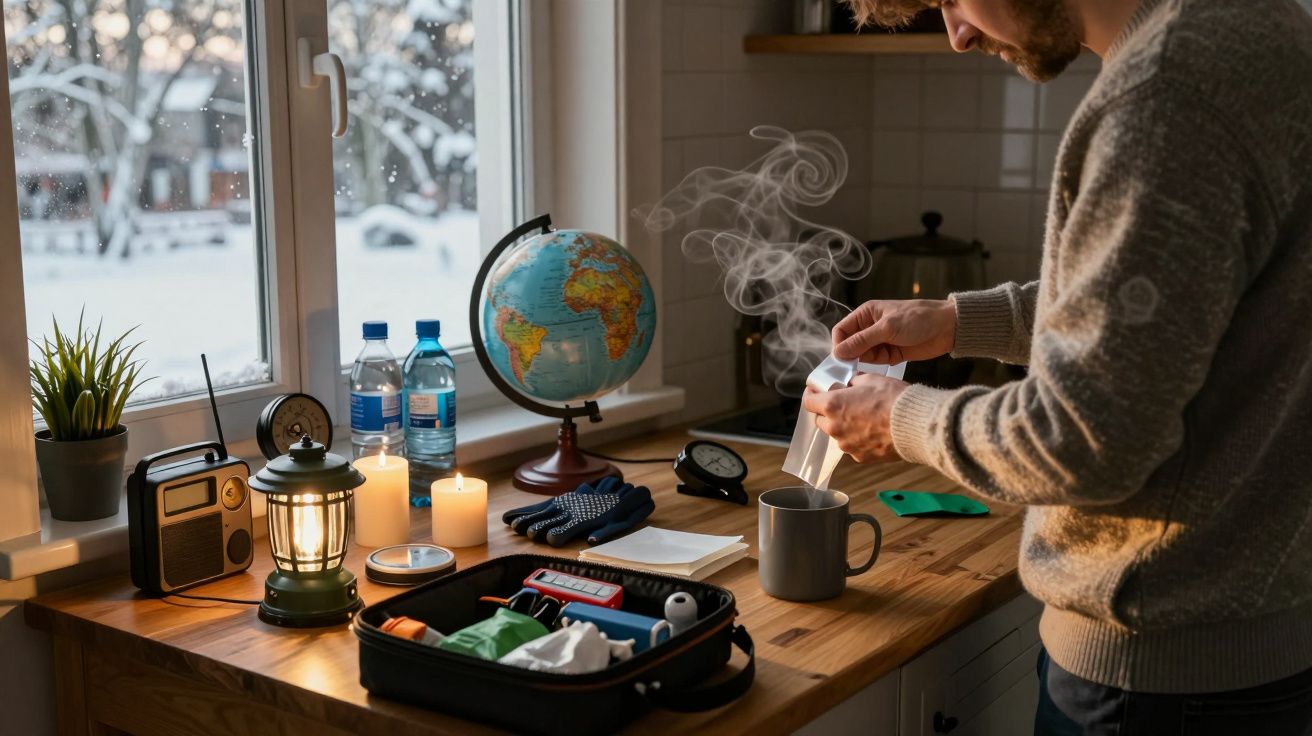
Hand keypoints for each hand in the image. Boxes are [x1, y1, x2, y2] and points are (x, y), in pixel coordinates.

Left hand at [801, 374, 907, 463]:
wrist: (915, 425)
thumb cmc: (894, 399)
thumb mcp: (871, 379)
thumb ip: (852, 382)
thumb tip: (848, 384)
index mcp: (833, 406)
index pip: (809, 402)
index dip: (812, 395)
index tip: (817, 391)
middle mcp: (835, 428)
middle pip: (821, 420)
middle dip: (827, 411)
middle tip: (843, 403)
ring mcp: (847, 445)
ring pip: (837, 435)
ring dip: (844, 426)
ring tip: (864, 418)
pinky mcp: (860, 457)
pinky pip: (853, 446)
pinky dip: (859, 439)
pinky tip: (874, 431)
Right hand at [832, 299, 956, 362]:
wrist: (947, 328)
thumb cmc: (918, 319)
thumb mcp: (888, 328)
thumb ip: (862, 341)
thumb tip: (838, 352)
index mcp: (866, 314)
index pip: (841, 331)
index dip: (839, 344)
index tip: (842, 359)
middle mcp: (870, 327)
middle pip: (849, 345)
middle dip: (850, 355)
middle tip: (853, 367)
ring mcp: (880, 341)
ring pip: (861, 355)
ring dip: (864, 362)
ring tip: (874, 363)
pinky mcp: (890, 354)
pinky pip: (875, 362)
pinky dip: (876, 366)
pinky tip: (883, 366)